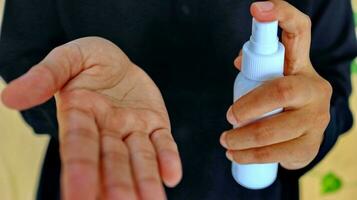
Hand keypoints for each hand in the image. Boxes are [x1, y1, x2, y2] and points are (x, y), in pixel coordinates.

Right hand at [1, 37, 181, 199]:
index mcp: (80, 115)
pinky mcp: (155, 123)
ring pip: (140, 158)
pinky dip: (168, 158)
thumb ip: (45, 75)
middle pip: (112, 160)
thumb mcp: (67, 58)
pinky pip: (163, 142)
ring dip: (146, 181)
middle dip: (116, 184)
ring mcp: (133, 128)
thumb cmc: (88, 60)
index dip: (79, 170)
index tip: (79, 197)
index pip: (79, 146)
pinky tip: (172, 176)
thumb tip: (9, 98)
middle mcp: (107, 129)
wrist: (117, 61)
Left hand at [220, 1, 331, 169]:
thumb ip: (256, 65)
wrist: (304, 132)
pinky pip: (279, 153)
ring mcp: (316, 117)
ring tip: (225, 141)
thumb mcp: (270, 78)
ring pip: (278, 128)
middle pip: (282, 90)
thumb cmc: (279, 100)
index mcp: (300, 65)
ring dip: (244, 138)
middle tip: (229, 117)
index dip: (281, 16)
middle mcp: (314, 88)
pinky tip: (236, 155)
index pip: (298, 32)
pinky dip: (251, 156)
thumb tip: (240, 61)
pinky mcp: (311, 144)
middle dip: (250, 106)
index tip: (256, 9)